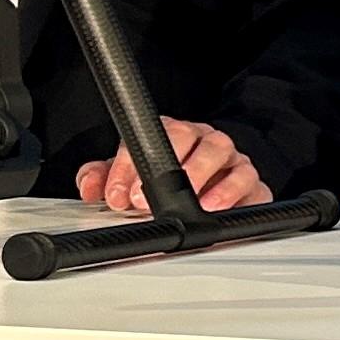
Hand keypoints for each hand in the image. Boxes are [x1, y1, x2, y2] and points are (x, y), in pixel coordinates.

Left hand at [77, 117, 271, 214]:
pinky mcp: (250, 178)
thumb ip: (106, 178)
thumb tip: (90, 186)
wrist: (223, 184)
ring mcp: (227, 155)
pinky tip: (212, 206)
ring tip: (183, 201)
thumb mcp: (135, 178)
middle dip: (161, 170)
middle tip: (143, 201)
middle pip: (183, 134)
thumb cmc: (174, 180)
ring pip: (217, 149)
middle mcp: (198, 138)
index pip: (144, 140)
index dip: (127, 167)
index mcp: (168, 133)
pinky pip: (245, 177)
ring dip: (198, 174)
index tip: (117, 194)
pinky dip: (230, 191)